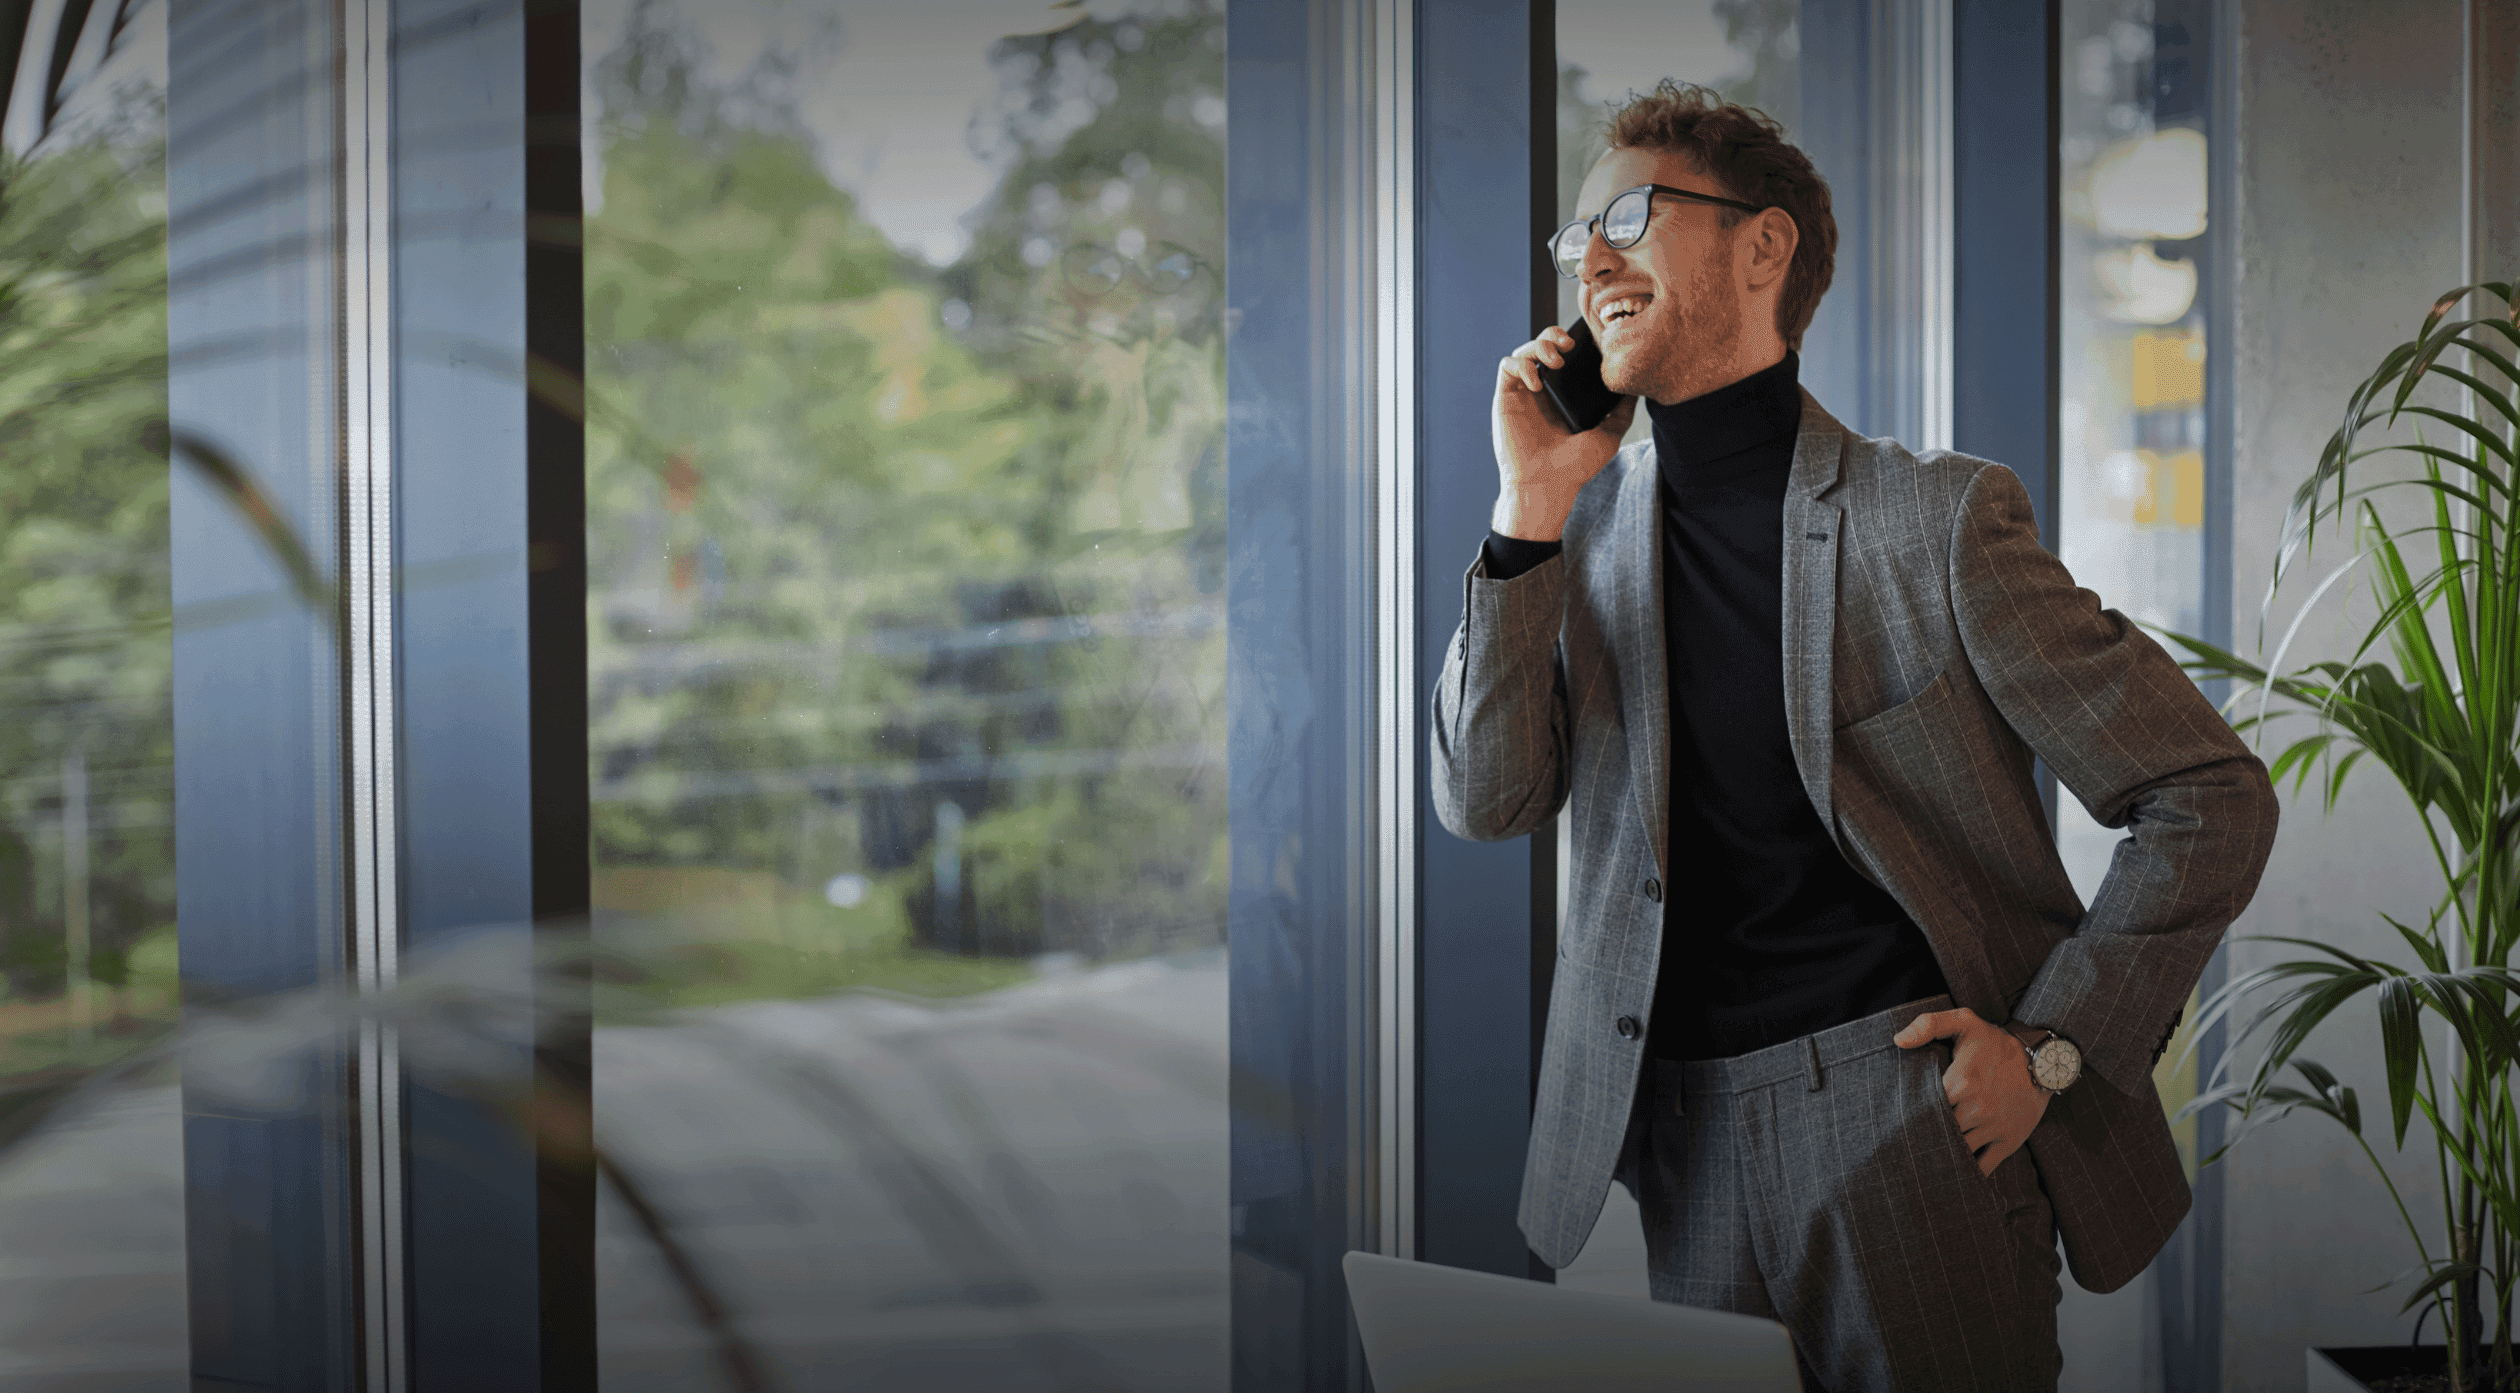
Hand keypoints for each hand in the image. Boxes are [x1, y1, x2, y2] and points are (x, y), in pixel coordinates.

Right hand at [1490, 326, 1637, 541]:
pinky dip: (1521, 365)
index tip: (1587, 344)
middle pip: (1542, 346)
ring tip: (1555, 360)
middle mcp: (1542, 392)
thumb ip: (1621, 413)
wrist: (1548, 485)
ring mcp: (1522, 394)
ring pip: (1523, 351)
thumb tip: (1636, 390)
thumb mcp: (1608, 436)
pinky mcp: (1505, 399)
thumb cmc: (1575, 467)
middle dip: (1553, 335)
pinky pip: (1506, 367)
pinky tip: (1537, 383)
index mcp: (1563, 397)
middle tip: (1568, 346)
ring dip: (1538, 346)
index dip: (1572, 342)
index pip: (1564, 356)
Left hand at [1893, 1007, 2049, 1177]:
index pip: (1923, 1108)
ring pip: (1959, 1152)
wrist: (2044, 1061)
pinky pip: (1984, 1167)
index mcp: (1960, 1082)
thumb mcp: (1965, 1022)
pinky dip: (1968, 1174)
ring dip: (1943, 1157)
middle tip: (1907, 1146)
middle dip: (1925, 1137)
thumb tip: (1898, 1041)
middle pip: (1940, 1132)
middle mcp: (1976, 1108)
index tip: (1898, 1120)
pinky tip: (1954, 1174)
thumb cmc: (1996, 1042)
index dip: (1910, 1115)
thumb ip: (1929, 1024)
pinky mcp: (2009, 1141)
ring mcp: (1993, 1127)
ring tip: (1925, 1163)